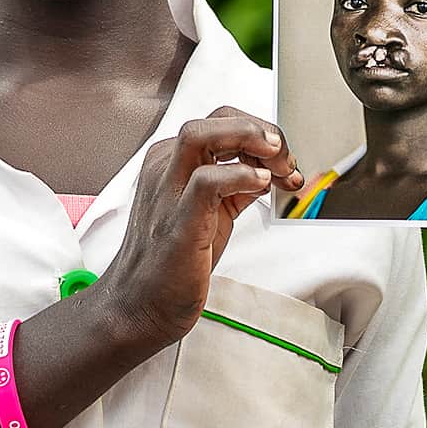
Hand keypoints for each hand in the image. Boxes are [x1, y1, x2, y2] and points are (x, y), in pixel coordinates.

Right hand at [102, 107, 305, 351]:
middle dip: (261, 130)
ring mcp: (168, 191)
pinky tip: (261, 185)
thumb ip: (236, 187)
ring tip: (277, 162)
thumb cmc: (173, 264)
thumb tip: (270, 171)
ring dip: (248, 139)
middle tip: (286, 158)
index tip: (286, 162)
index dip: (261, 134)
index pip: (221, 122)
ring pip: (200, 134)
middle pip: (216, 119)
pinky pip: (207, 179)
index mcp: (173, 163)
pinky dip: (240, 175)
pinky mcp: (177, 218)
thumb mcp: (213, 213)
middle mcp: (167, 168)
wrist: (140, 308)